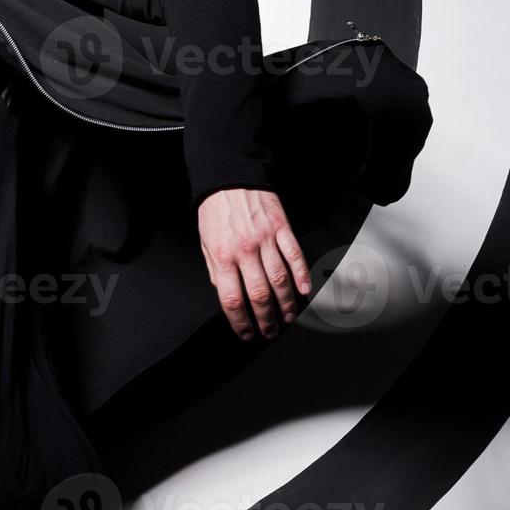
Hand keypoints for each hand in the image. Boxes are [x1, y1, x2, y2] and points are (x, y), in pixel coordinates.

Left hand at [197, 188, 311, 340]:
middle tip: (270, 332)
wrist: (229, 176)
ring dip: (285, 304)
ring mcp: (265, 239)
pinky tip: (304, 291)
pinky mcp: (282, 228)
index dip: (240, 321)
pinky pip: (295, 256)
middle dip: (265, 319)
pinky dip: (302, 276)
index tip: (246, 333)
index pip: (231, 298)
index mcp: (221, 255)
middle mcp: (244, 250)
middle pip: (259, 295)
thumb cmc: (215, 209)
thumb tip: (226, 293)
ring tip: (287, 318)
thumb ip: (215, 269)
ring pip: (280, 280)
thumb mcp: (204, 241)